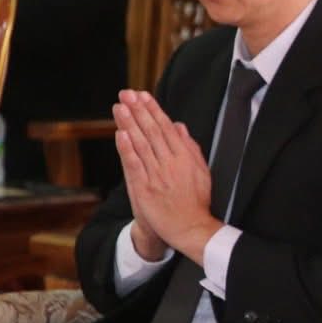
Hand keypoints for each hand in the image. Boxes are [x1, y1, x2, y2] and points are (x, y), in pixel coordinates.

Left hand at [113, 90, 218, 262]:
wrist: (189, 228)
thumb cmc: (195, 201)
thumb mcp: (201, 171)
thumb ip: (190, 148)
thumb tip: (179, 126)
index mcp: (184, 157)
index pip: (166, 128)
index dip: (153, 110)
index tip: (143, 96)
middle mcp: (170, 163)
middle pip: (152, 131)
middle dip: (138, 110)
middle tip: (127, 94)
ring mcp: (156, 175)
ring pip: (141, 144)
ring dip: (130, 124)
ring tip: (120, 107)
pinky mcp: (144, 188)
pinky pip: (134, 165)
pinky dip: (127, 148)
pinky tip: (120, 133)